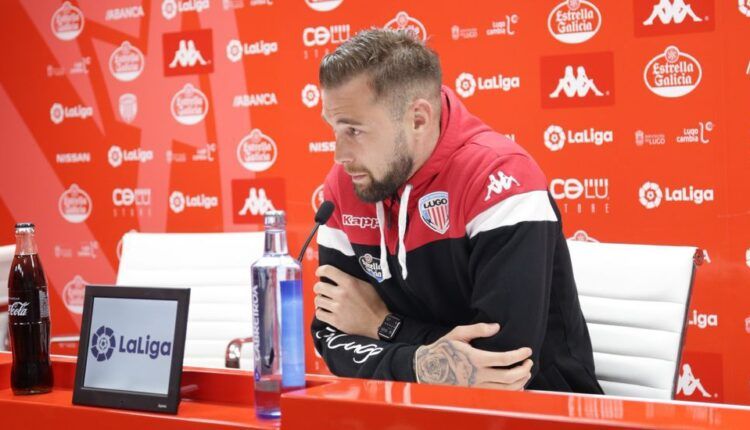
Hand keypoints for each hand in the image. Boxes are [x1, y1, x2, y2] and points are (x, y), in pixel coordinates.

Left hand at [314, 265, 389, 338]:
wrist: (379, 323)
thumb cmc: (375, 303)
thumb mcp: (367, 285)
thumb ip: (352, 279)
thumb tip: (340, 275)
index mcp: (349, 283)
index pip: (327, 270)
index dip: (321, 270)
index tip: (320, 272)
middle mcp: (341, 294)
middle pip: (318, 286)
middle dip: (319, 287)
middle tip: (322, 289)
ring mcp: (338, 308)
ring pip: (318, 300)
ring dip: (320, 300)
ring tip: (325, 300)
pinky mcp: (336, 321)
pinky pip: (319, 314)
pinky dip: (321, 311)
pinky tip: (325, 311)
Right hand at [414, 323, 532, 389]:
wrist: (428, 369)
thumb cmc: (443, 349)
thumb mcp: (457, 333)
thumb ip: (478, 329)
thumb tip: (497, 327)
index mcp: (475, 359)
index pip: (504, 359)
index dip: (519, 355)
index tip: (527, 351)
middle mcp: (477, 376)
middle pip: (509, 377)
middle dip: (524, 369)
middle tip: (529, 362)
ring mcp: (477, 388)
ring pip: (507, 390)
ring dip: (521, 381)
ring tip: (525, 372)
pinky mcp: (476, 394)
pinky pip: (500, 397)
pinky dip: (512, 392)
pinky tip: (516, 384)